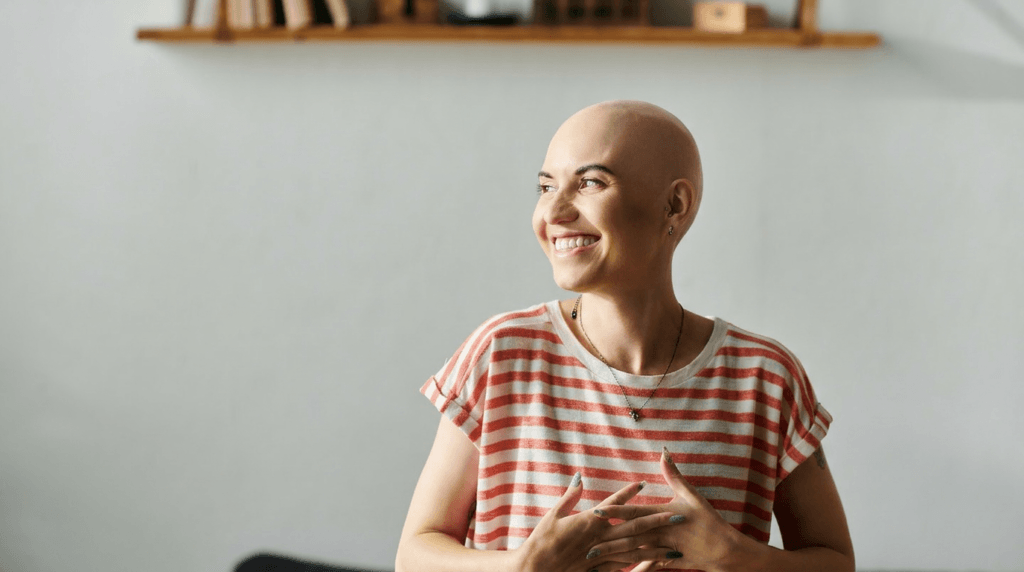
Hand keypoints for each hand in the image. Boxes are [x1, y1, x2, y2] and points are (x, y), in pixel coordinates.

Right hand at [513, 473, 678, 571]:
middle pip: (634, 528)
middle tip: (678, 518)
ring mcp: (601, 556)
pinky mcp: (599, 570)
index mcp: (589, 521)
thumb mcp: (554, 515)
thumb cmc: (541, 541)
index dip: (628, 493)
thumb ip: (570, 496)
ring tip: (675, 548)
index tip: (644, 484)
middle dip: (657, 522)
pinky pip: (623, 568)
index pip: (614, 504)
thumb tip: (579, 477)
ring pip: (634, 551)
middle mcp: (599, 538)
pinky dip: (638, 567)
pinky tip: (652, 566)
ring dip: (656, 548)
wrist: (536, 569)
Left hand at [588, 448, 752, 571]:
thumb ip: (674, 475)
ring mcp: (664, 549)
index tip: (596, 512)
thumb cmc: (708, 520)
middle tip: (586, 545)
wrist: (726, 550)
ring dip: (615, 557)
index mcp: (663, 515)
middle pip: (630, 537)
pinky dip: (634, 569)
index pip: (634, 512)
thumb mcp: (691, 495)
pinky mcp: (668, 561)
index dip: (615, 511)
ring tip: (595, 560)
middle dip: (608, 542)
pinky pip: (648, 565)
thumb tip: (664, 452)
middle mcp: (661, 533)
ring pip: (635, 554)